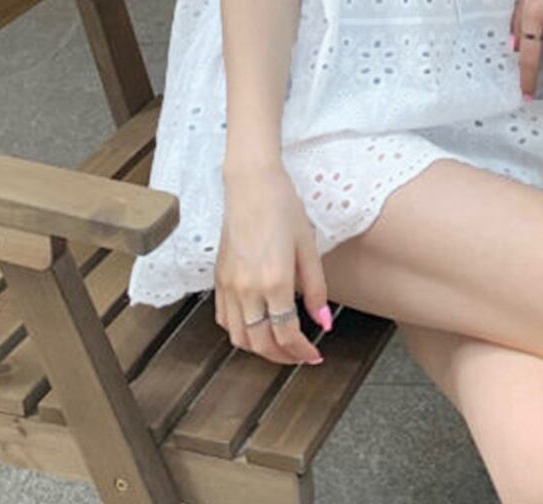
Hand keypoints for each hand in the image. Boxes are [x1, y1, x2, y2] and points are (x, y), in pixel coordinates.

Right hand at [215, 154, 332, 364]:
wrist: (251, 184)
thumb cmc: (284, 208)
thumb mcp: (308, 246)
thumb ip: (315, 287)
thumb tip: (324, 321)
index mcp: (274, 280)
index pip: (286, 333)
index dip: (301, 351)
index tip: (314, 355)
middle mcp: (247, 288)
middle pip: (260, 342)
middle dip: (282, 357)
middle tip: (300, 357)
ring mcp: (229, 284)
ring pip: (239, 337)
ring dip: (260, 348)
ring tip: (280, 345)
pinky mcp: (218, 278)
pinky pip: (224, 318)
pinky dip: (239, 332)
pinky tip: (256, 326)